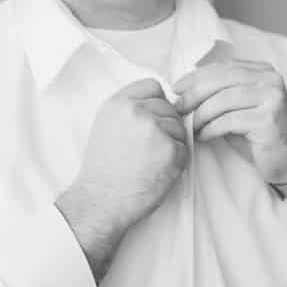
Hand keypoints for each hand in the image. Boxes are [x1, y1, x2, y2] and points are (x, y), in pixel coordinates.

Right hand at [57, 78, 188, 276]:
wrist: (100, 200)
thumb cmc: (103, 169)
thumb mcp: (106, 126)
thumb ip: (130, 110)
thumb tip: (159, 102)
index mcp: (117, 103)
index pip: (153, 86)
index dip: (157, 102)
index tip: (151, 119)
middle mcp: (136, 111)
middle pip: (170, 107)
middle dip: (166, 125)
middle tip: (148, 148)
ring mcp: (155, 128)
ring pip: (180, 127)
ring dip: (173, 142)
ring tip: (150, 161)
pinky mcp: (170, 148)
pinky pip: (185, 148)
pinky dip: (177, 160)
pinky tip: (157, 170)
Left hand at [173, 42, 286, 185]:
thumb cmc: (258, 135)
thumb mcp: (239, 107)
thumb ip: (221, 92)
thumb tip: (184, 86)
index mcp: (263, 71)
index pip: (222, 67)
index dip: (195, 77)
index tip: (176, 89)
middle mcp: (270, 79)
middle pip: (220, 80)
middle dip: (193, 95)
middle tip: (179, 109)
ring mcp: (272, 98)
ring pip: (222, 100)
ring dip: (200, 115)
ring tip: (191, 126)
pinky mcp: (268, 119)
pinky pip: (229, 120)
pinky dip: (211, 128)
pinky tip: (204, 136)